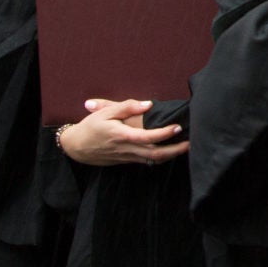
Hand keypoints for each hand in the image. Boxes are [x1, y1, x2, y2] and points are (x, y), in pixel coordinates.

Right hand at [56, 99, 186, 165]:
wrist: (77, 147)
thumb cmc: (90, 127)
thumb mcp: (105, 112)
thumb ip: (126, 106)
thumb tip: (147, 104)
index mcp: (122, 136)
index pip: (148, 137)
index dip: (164, 133)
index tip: (177, 127)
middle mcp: (127, 149)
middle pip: (156, 154)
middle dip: (175, 150)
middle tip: (190, 143)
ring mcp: (128, 157)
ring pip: (154, 160)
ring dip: (171, 155)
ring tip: (186, 147)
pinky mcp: (127, 161)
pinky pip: (147, 162)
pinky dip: (160, 158)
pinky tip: (170, 153)